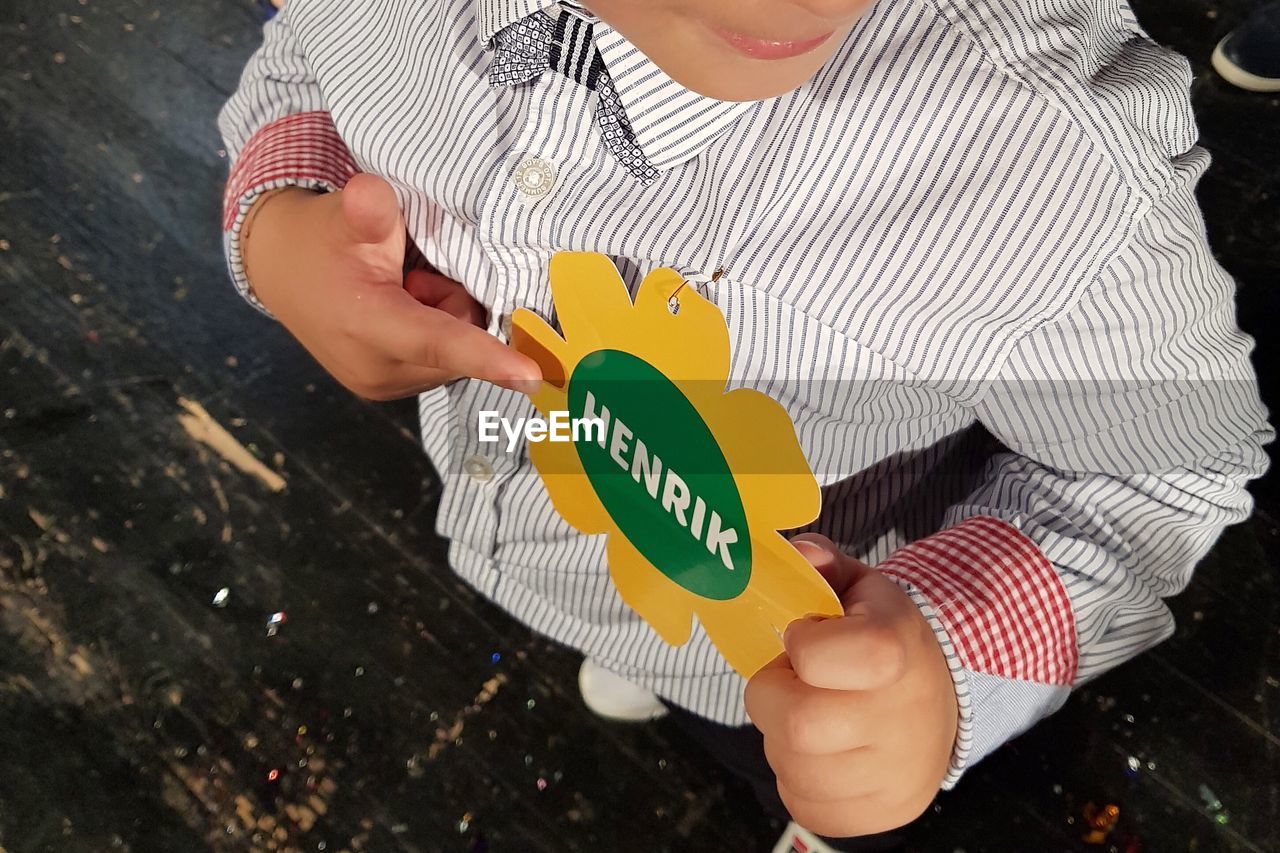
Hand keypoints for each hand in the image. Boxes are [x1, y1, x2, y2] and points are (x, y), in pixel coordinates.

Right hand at [241, 174, 539, 399]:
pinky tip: (408, 306)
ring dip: (448, 319)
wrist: (280, 270)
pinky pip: (442, 361)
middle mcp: (380, 371)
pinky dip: (439, 332)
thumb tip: (370, 193)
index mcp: (368, 327)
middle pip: (462, 345)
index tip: (533, 376)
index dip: (488, 358)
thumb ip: (369, 209)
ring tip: (409, 288)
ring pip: (457, 355)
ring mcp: (386, 385)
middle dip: (458, 308)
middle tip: (421, 274)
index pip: (439, 342)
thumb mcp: (345, 214)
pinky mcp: (390, 387)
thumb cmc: (321, 239)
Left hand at [744, 534, 956, 836]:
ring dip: (783, 740)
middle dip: (772, 697)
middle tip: (792, 683)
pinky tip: (823, 752)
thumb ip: (821, 563)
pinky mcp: (881, 813)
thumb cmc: (885, 638)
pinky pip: (803, 803)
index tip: (806, 638)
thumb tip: (797, 555)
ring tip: (812, 714)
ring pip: (792, 767)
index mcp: (894, 652)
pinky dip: (798, 777)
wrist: (941, 701)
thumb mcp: (860, 588)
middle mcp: (901, 720)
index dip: (798, 645)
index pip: (813, 655)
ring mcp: (893, 775)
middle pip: (795, 723)